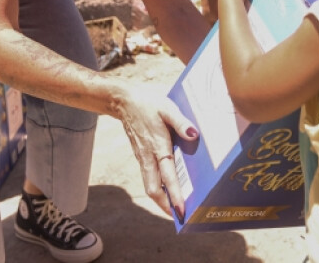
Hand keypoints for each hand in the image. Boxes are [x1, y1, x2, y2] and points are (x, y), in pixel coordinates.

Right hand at [113, 84, 198, 219]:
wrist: (124, 102)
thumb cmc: (149, 104)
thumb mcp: (167, 108)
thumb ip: (181, 122)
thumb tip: (194, 134)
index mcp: (157, 146)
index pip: (167, 176)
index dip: (175, 194)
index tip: (181, 210)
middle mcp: (148, 157)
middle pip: (154, 190)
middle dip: (166, 206)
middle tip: (179, 217)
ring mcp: (143, 159)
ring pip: (150, 186)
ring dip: (162, 200)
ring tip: (174, 210)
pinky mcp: (141, 157)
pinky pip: (149, 178)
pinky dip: (158, 189)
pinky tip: (167, 191)